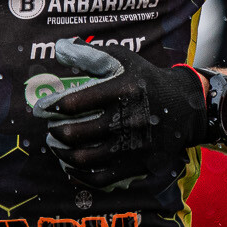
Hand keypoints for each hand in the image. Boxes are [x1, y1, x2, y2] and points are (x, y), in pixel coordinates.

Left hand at [30, 39, 207, 189]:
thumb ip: (89, 54)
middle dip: (55, 133)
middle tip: (50, 130)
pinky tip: (71, 166)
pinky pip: (102, 178)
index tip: (41, 109)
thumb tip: (59, 48)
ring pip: (85, 158)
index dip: (51, 107)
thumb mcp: (122, 59)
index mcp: (123, 90)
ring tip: (57, 147)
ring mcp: (134, 145)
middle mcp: (129, 119)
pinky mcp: (139, 165)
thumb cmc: (145, 80)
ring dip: (63, 154)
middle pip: (77, 134)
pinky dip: (80, 175)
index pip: (76, 102)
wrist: (185, 107)